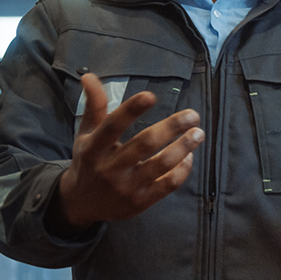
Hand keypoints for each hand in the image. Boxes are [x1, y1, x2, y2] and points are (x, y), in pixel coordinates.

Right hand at [55, 73, 204, 229]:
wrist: (81, 203)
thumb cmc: (89, 161)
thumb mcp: (86, 134)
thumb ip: (94, 106)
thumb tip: (90, 76)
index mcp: (94, 148)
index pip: (113, 126)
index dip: (131, 110)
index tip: (151, 96)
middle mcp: (110, 168)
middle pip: (145, 144)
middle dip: (171, 127)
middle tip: (193, 115)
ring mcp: (127, 186)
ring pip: (161, 164)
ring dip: (184, 147)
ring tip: (198, 133)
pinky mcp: (141, 201)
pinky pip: (168, 184)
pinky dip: (183, 169)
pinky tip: (189, 156)